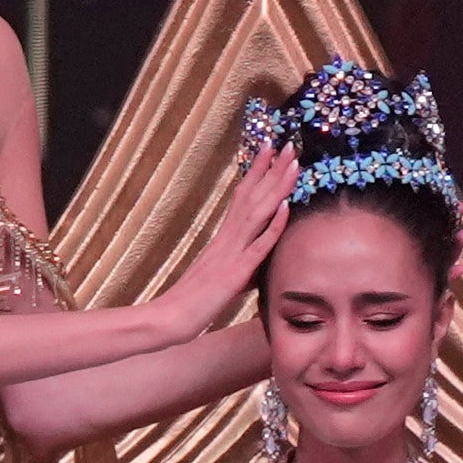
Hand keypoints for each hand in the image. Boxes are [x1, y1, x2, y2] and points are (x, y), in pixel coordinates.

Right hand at [159, 141, 295, 339]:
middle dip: (272, 169)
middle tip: (288, 143)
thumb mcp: (220, 276)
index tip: (271, 149)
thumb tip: (255, 257)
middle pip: (252, 196)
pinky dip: (272, 225)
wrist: (169, 319)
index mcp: (223, 238)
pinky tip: (284, 207)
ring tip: (293, 163)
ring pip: (257, 212)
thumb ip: (238, 262)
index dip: (258, 172)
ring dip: (277, 187)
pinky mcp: (235, 273)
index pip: (243, 196)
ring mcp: (231, 253)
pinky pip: (258, 246)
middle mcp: (227, 238)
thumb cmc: (193, 302)